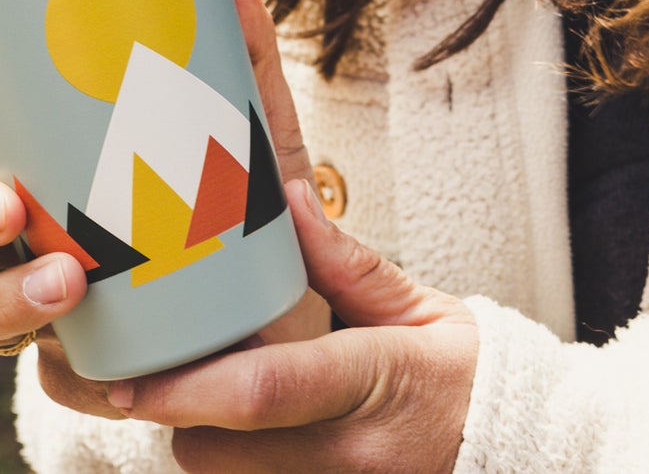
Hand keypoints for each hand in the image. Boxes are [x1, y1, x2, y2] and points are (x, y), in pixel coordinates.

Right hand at [0, 0, 331, 419]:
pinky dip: (72, 378)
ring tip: (67, 283)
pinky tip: (111, 372)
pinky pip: (48, 384)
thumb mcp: (246, 111)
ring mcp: (39, 300)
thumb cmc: (238, 180)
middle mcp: (18, 230)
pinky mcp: (81, 364)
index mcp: (32, 156)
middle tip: (5, 207)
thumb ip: (239, 38)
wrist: (282, 287)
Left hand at [110, 177, 478, 473]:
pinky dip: (239, 466)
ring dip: (207, 444)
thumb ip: (345, 261)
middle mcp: (352, 456)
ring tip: (218, 398)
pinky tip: (250, 433)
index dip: (186, 387)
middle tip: (179, 368)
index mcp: (375, 381)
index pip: (264, 391)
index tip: (131, 376)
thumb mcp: (418, 306)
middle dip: (182, 413)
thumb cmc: (465, 373)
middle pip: (218, 451)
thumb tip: (286, 201)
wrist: (518, 443)